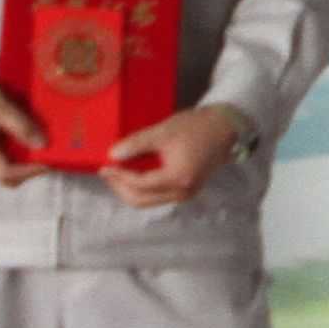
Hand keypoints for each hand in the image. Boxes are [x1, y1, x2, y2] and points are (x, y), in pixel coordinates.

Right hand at [0, 70, 43, 186]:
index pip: (8, 173)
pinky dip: (9, 156)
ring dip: (19, 163)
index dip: (31, 171)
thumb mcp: (0, 106)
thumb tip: (42, 145)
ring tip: (33, 146)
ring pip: (0, 171)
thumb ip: (22, 126)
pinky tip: (18, 140)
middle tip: (44, 155)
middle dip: (27, 170)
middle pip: (5, 178)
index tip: (49, 161)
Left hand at [101, 103, 248, 210]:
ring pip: (148, 200)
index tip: (104, 166)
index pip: (139, 184)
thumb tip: (113, 155)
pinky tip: (134, 173)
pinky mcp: (186, 190)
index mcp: (178, 179)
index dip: (118, 176)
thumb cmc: (196, 127)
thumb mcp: (163, 132)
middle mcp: (182, 192)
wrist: (225, 128)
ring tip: (117, 172)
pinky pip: (157, 195)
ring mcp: (185, 194)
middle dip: (120, 188)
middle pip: (141, 200)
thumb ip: (136, 144)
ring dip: (130, 189)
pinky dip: (143, 187)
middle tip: (107, 172)